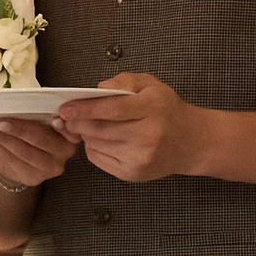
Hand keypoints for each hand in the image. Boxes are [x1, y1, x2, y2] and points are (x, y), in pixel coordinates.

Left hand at [0, 114, 76, 190]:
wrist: (19, 159)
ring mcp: (50, 167)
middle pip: (42, 140)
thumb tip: (14, 99)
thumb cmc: (29, 133)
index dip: (63, 126)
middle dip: (19, 129)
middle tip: (0, 121)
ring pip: (25, 152)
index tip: (54, 118)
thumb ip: (33, 112)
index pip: (70, 130)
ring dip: (3, 138)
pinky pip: (14, 161)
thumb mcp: (37, 119)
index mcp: (70, 134)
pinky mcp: (34, 177)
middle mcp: (64, 152)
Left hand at [63, 72, 206, 183]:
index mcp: (152, 110)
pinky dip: (93, 148)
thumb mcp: (151, 85)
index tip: (65, 108)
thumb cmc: (167, 111)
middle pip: (100, 130)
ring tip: (88, 125)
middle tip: (66, 117)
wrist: (190, 142)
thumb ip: (123, 81)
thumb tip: (97, 90)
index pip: (112, 109)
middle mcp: (147, 136)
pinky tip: (101, 139)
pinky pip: (99, 159)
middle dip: (77, 123)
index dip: (84, 109)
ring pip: (96, 145)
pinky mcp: (132, 174)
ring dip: (85, 134)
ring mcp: (139, 158)